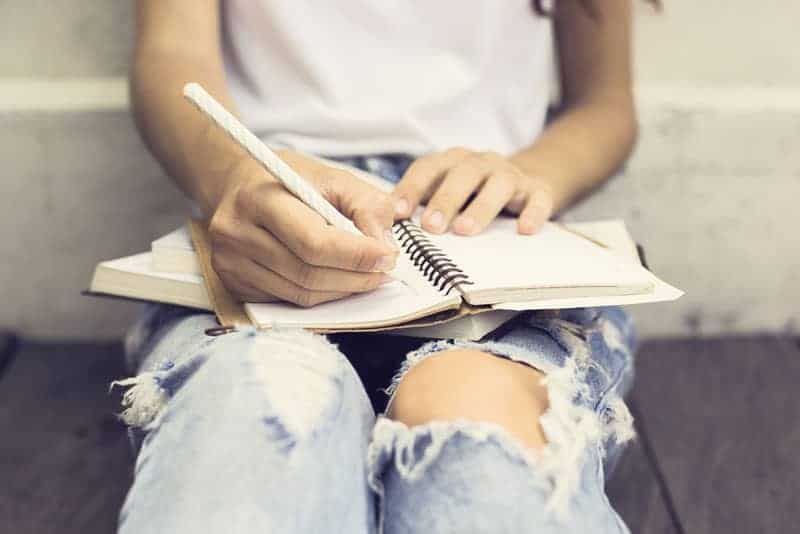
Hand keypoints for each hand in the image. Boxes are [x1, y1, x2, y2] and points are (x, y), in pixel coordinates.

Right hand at [208, 151, 398, 306]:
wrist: (240, 184)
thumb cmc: (290, 179)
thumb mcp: (333, 177)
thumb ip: (366, 205)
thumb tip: (385, 246)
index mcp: (259, 199)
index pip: (313, 242)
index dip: (356, 255)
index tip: (389, 255)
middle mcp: (237, 233)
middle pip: (308, 273)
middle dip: (356, 277)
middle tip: (385, 270)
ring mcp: (230, 263)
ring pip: (300, 294)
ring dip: (342, 290)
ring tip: (368, 276)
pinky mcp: (233, 284)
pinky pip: (288, 301)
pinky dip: (321, 295)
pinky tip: (337, 280)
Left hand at [391, 148, 554, 234]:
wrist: (527, 181)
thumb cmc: (474, 193)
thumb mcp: (447, 192)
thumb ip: (422, 205)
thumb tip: (387, 228)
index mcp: (452, 162)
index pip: (428, 168)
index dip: (412, 188)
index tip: (397, 212)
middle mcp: (481, 163)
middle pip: (462, 175)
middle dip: (445, 199)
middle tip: (431, 226)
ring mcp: (510, 175)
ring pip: (497, 185)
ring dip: (481, 207)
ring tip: (466, 231)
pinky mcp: (538, 190)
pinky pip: (537, 200)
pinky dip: (532, 213)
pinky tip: (524, 229)